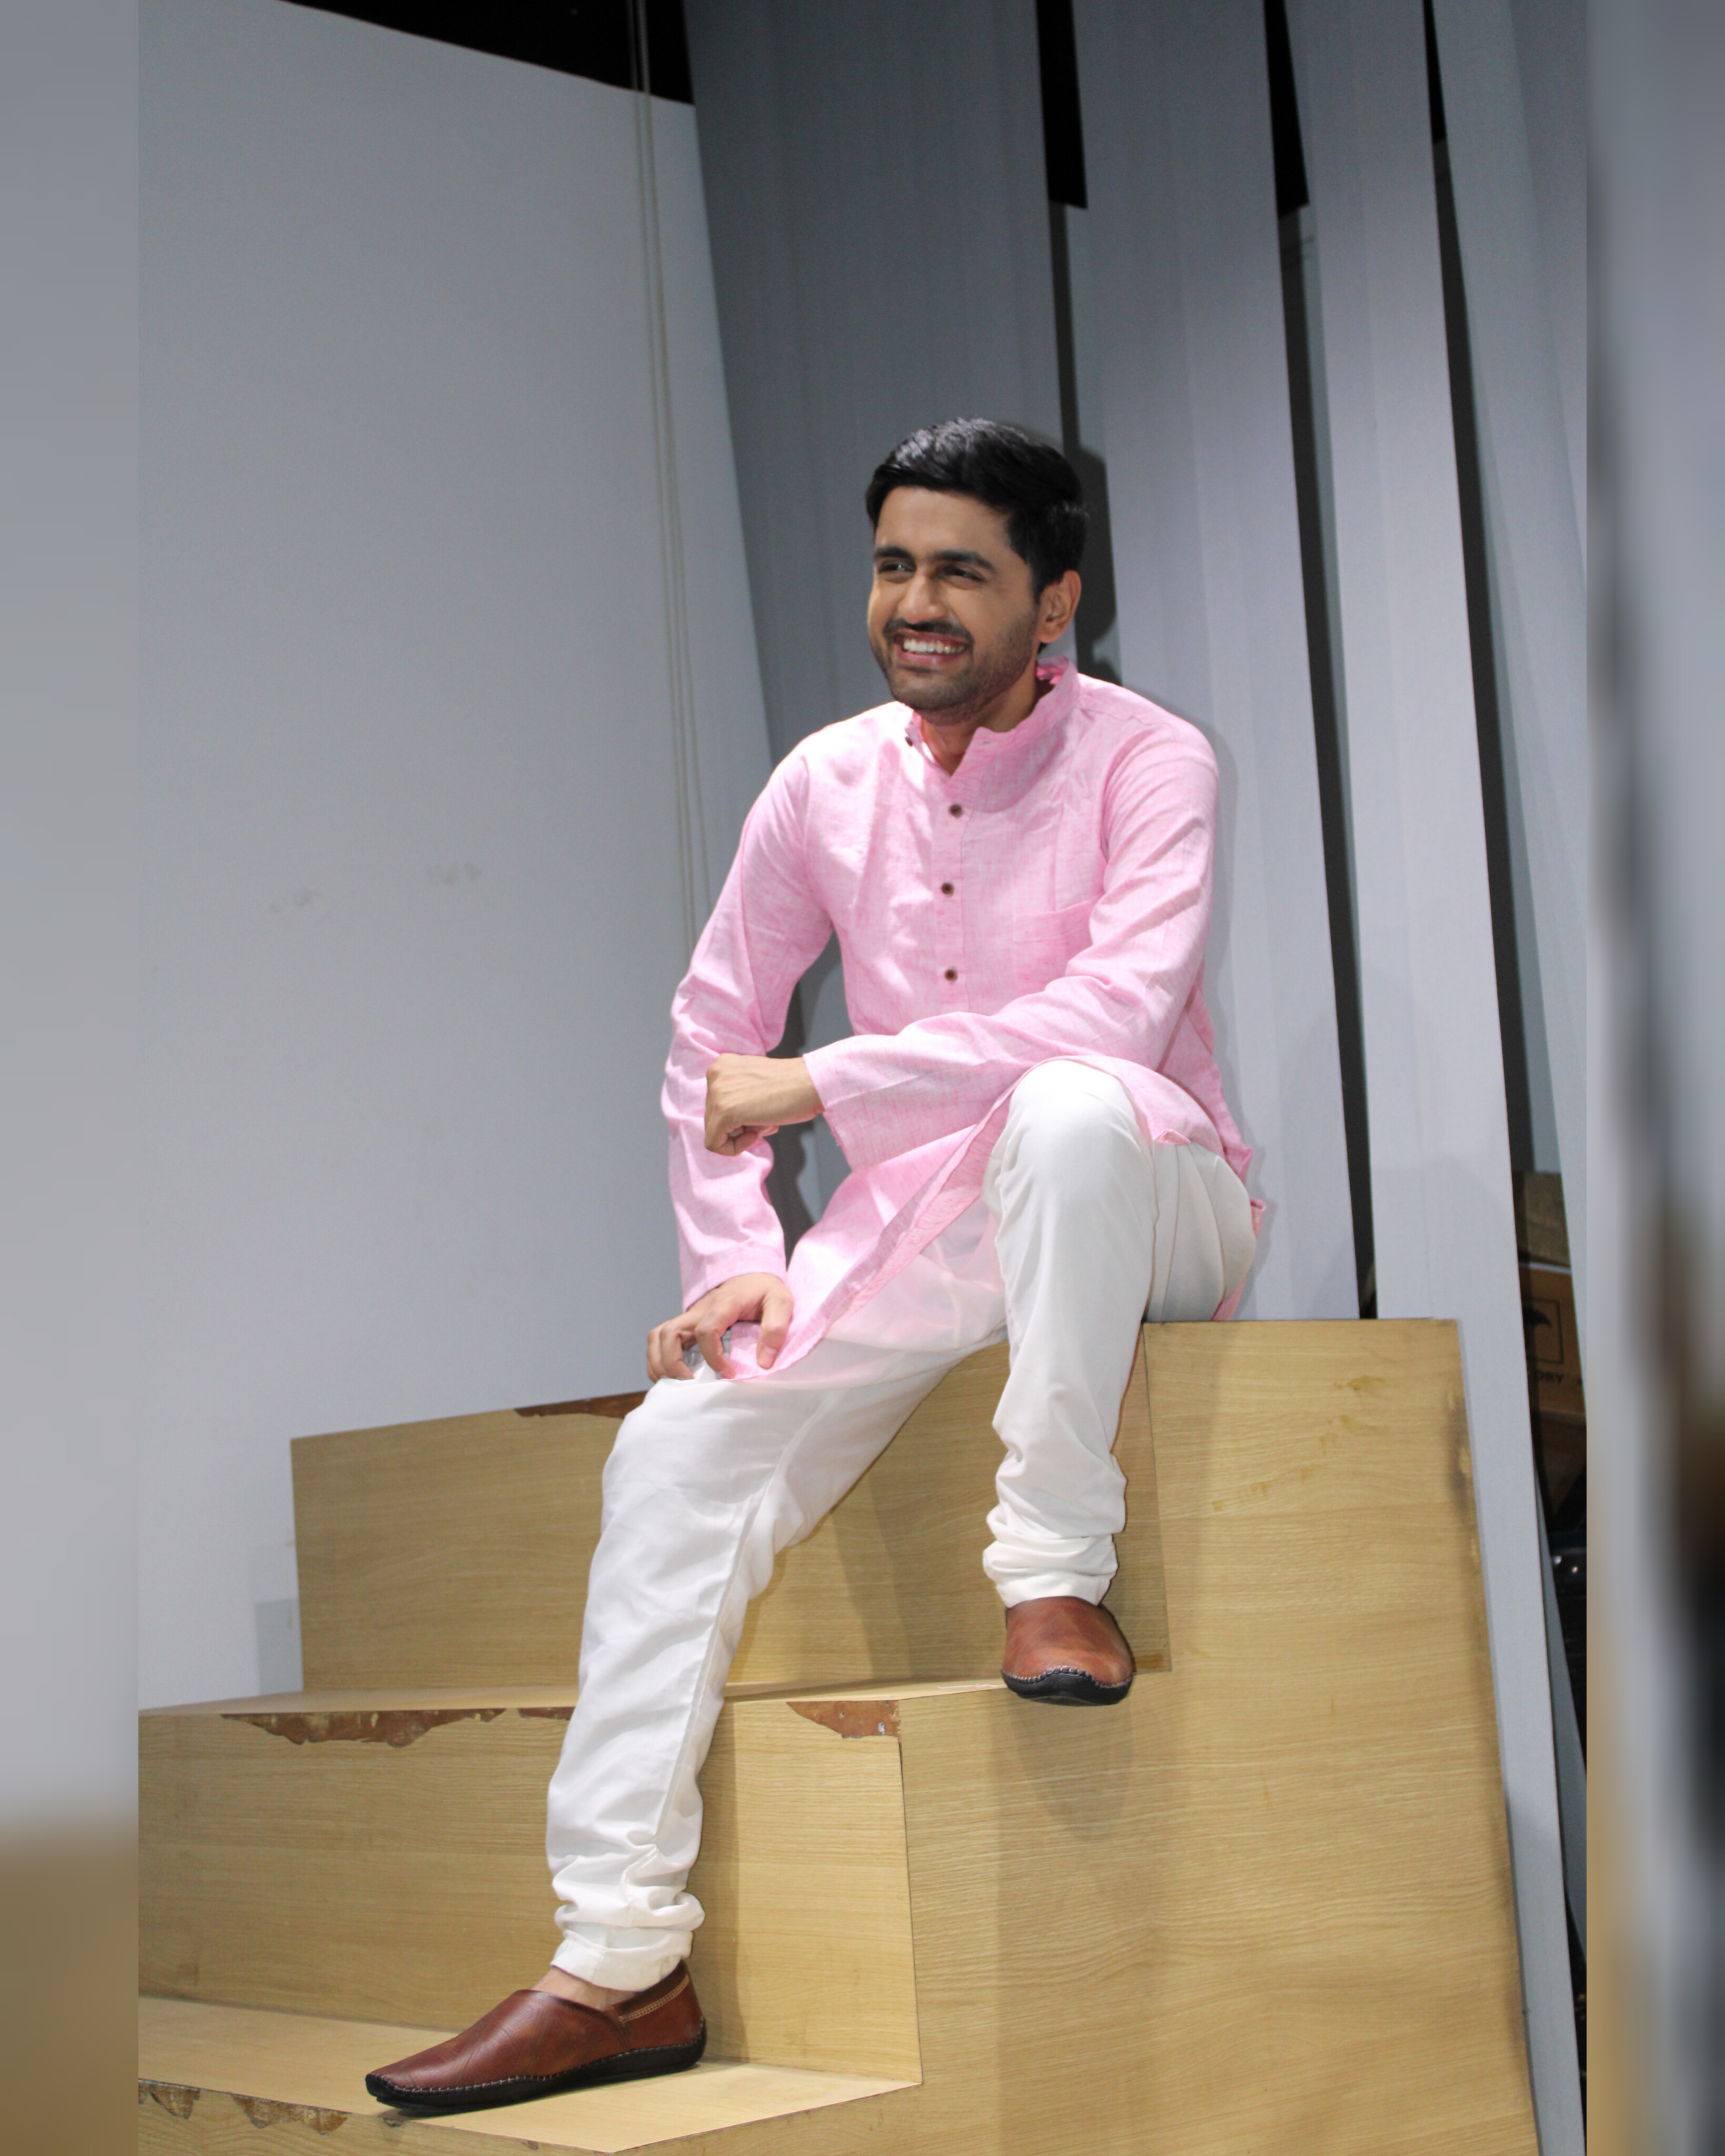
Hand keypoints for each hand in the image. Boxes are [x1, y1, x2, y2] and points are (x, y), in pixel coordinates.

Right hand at [646, 1272, 794, 1381]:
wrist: (752, 1276)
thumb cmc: (764, 1290)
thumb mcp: (781, 1303)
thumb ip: (775, 1329)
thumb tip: (763, 1362)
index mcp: (723, 1304)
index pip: (706, 1330)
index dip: (714, 1357)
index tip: (729, 1373)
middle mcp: (699, 1310)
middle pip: (669, 1333)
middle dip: (672, 1362)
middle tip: (691, 1383)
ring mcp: (690, 1317)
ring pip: (658, 1335)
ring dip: (659, 1362)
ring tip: (676, 1383)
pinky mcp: (687, 1325)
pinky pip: (661, 1339)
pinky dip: (659, 1359)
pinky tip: (673, 1376)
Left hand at [703, 1054, 821, 1156]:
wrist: (813, 1083)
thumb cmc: (793, 1087)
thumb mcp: (755, 1083)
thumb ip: (737, 1095)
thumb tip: (728, 1123)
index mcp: (722, 1065)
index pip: (717, 1105)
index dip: (741, 1116)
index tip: (762, 1110)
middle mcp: (714, 1074)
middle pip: (714, 1118)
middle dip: (741, 1125)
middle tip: (767, 1117)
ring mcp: (716, 1092)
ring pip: (715, 1132)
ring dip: (743, 1133)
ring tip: (766, 1119)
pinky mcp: (723, 1111)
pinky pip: (715, 1144)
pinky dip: (736, 1147)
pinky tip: (758, 1133)